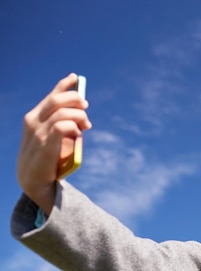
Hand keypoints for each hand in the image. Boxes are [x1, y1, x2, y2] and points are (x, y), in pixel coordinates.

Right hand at [17, 73, 90, 213]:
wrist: (34, 181)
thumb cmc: (47, 159)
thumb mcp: (54, 138)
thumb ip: (63, 125)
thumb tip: (81, 115)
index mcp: (34, 117)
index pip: (51, 96)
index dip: (64, 85)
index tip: (76, 77)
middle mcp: (33, 121)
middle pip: (57, 99)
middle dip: (75, 99)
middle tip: (86, 107)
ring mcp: (37, 132)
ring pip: (62, 112)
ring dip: (79, 116)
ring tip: (86, 126)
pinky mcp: (45, 144)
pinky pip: (62, 126)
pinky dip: (73, 126)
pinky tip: (77, 133)